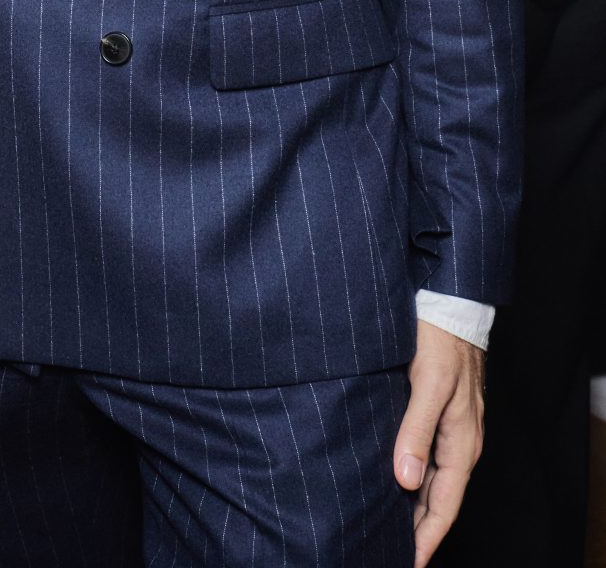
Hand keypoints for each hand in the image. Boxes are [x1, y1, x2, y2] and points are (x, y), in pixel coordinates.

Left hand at [394, 319, 484, 565]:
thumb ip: (416, 431)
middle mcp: (460, 444)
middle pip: (438, 500)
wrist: (452, 307)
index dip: (426, 539)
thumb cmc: (442, 342)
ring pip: (433, 482)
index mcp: (462, 444)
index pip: (444, 506)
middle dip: (418, 530)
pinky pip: (429, 460)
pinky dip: (413, 479)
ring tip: (388, 528)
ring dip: (414, 507)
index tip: (407, 563)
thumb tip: (405, 479)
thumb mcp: (429, 385)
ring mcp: (452, 431)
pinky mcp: (440, 416)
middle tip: (388, 551)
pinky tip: (395, 482)